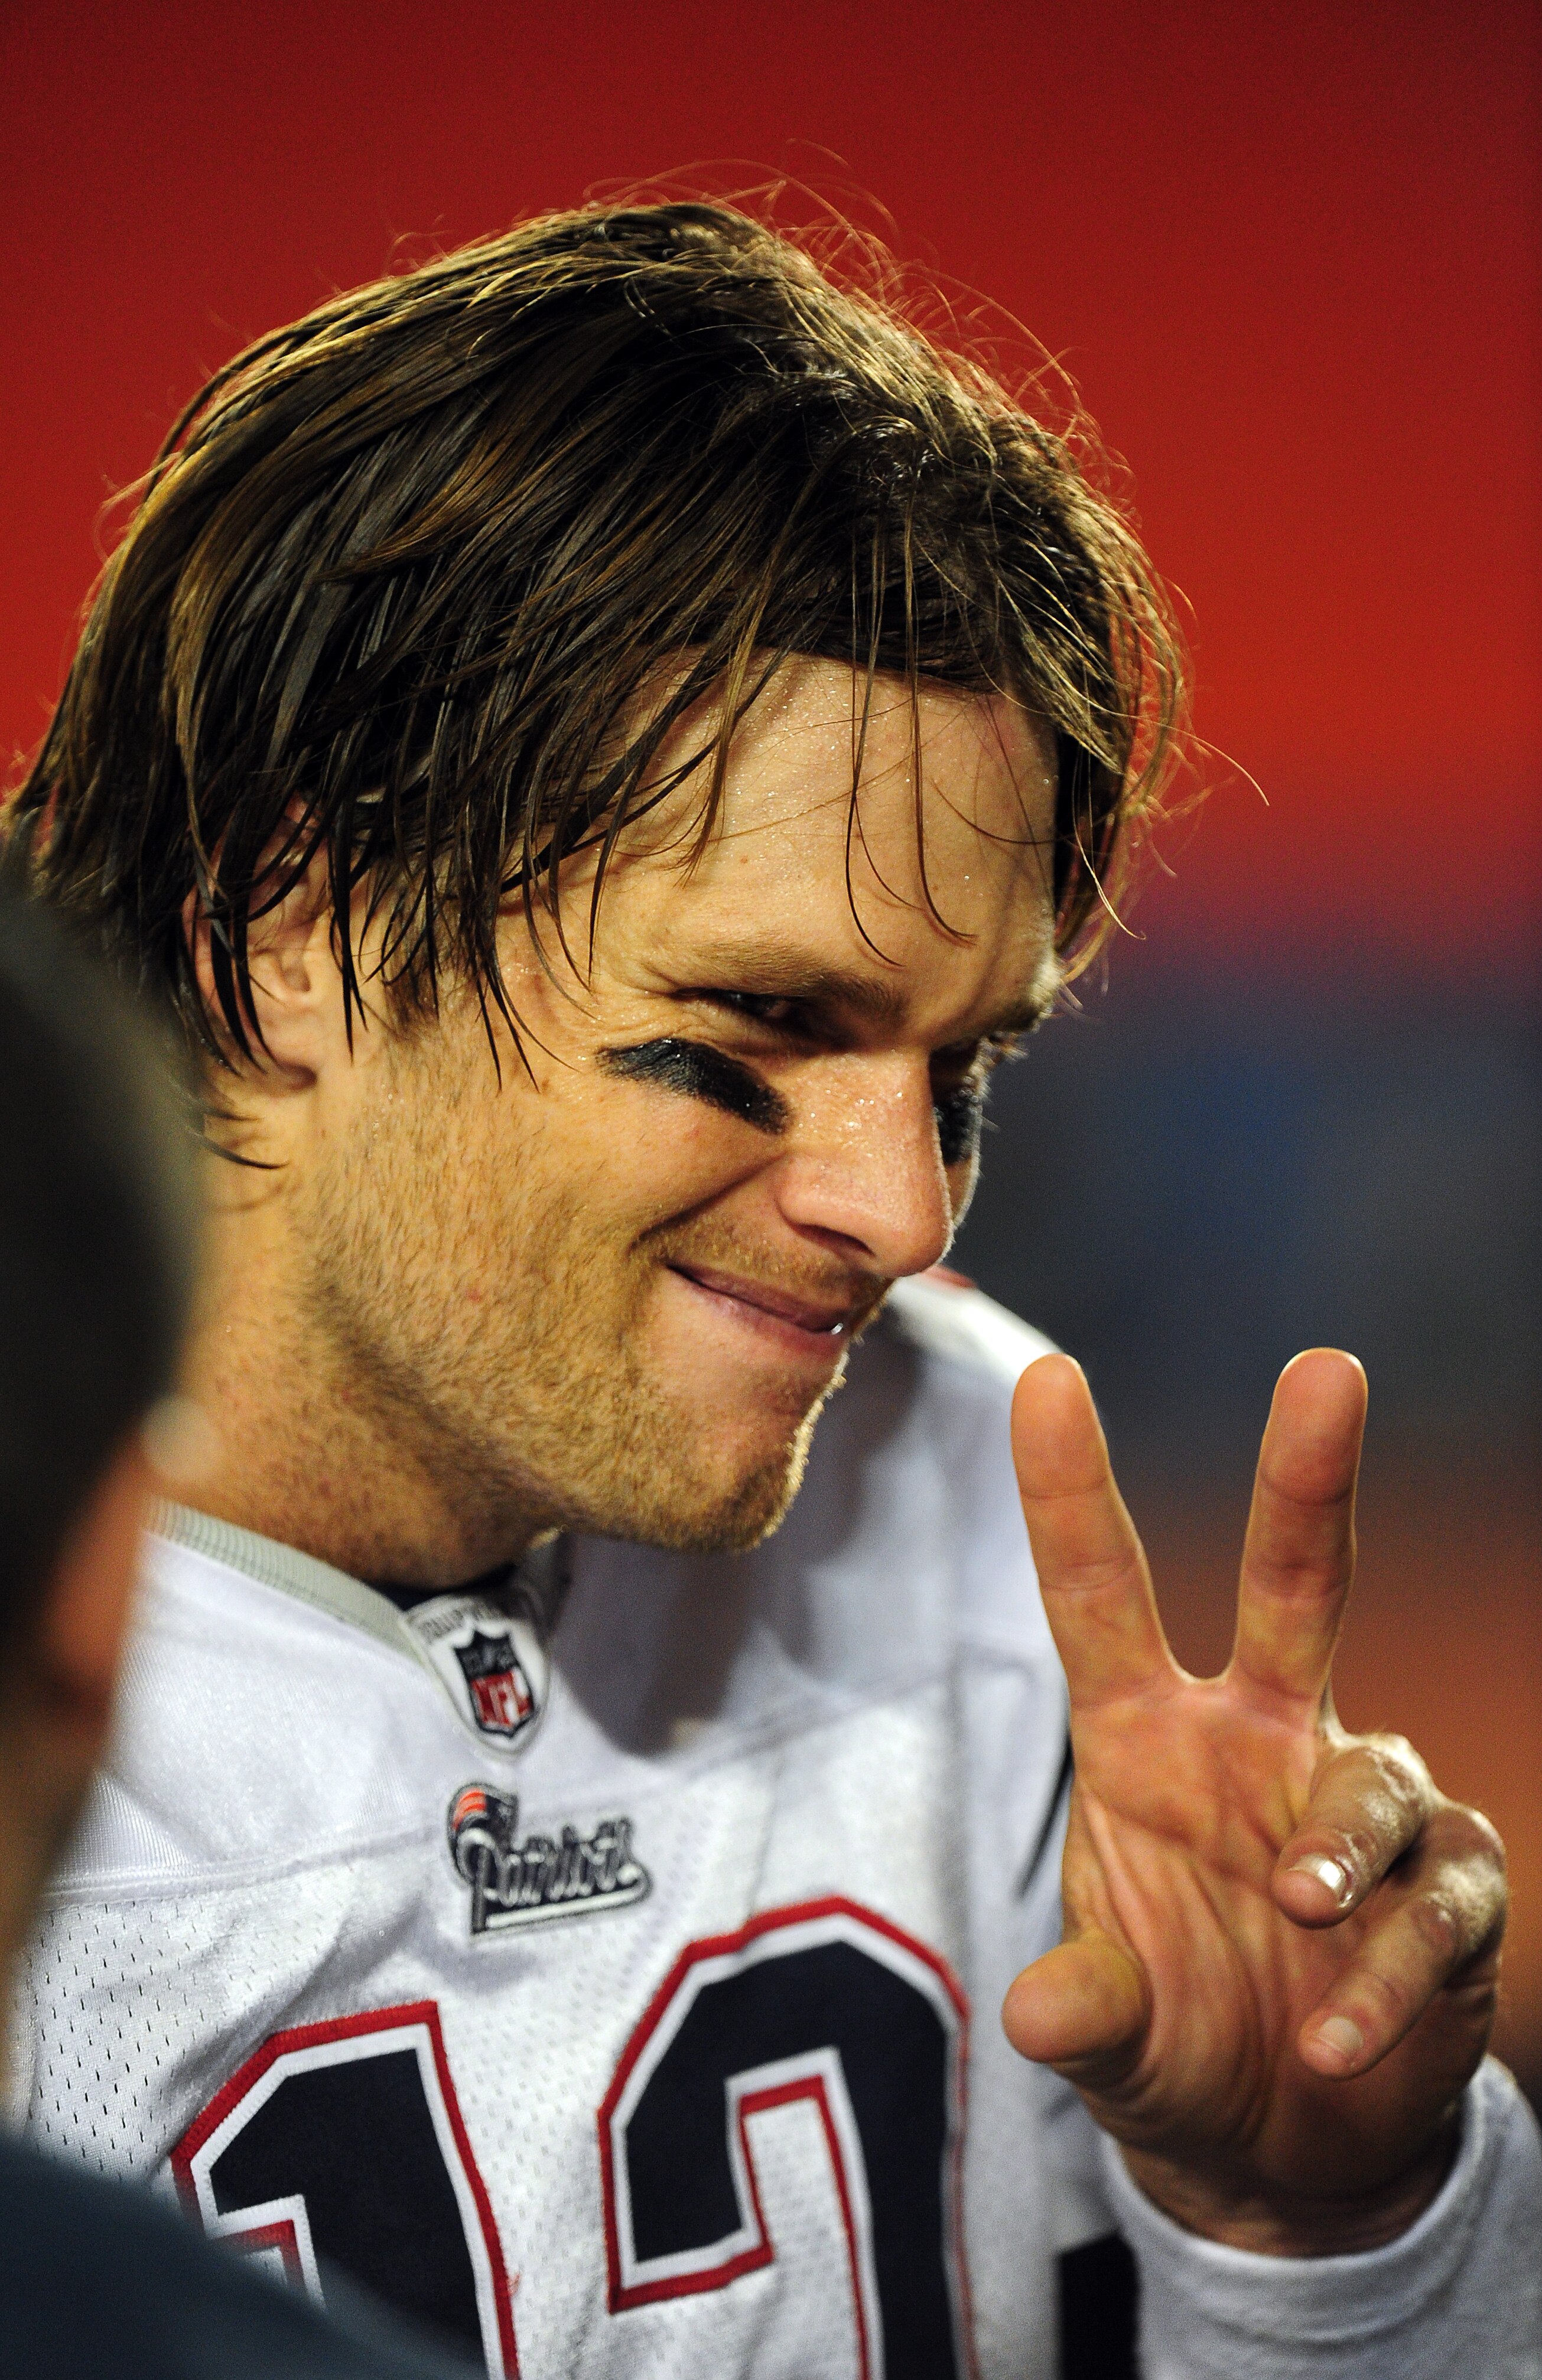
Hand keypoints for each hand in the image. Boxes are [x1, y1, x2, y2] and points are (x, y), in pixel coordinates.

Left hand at [1001, 1350, 1506, 2254]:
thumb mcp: (1111, 2035)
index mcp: (1146, 1738)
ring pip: (1370, 1779)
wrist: (1286, 2146)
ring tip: (1299, 1918)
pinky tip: (1338, 2036)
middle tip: (1327, 1367)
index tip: (1047, 1375)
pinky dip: (1391, 1970)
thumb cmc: (1176, 2040)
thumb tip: (1038, 2009)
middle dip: (1307, 1475)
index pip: (1102, 1593)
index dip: (1072, 1489)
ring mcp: (1354, 1804)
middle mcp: (1255, 1741)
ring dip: (1337, 1851)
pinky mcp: (1447, 1887)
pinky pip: (1435, 1901)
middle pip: (1292, 1581)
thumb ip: (1081, 2015)